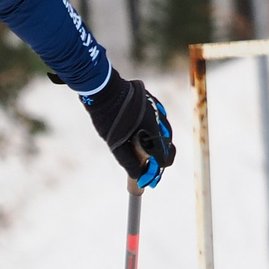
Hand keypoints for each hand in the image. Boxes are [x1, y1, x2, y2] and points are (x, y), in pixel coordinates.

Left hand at [81, 72, 176, 187]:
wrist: (102, 88)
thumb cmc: (107, 116)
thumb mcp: (114, 142)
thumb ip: (127, 160)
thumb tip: (138, 177)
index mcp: (153, 129)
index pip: (164, 155)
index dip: (158, 169)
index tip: (152, 180)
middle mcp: (159, 119)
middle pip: (166, 145)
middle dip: (160, 160)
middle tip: (150, 171)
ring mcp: (157, 109)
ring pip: (164, 132)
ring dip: (158, 146)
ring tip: (148, 157)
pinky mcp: (152, 102)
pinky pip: (158, 121)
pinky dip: (154, 132)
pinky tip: (145, 138)